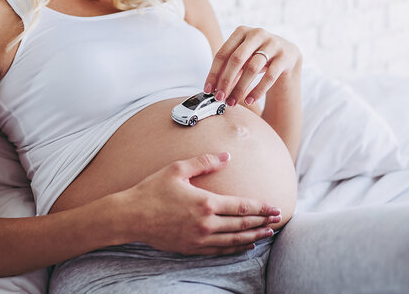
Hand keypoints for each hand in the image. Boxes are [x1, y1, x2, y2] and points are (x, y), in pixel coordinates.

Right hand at [122, 152, 281, 254]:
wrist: (130, 216)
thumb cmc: (152, 190)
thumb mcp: (178, 169)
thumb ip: (205, 162)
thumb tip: (226, 157)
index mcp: (205, 202)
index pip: (241, 206)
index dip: (260, 207)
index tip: (275, 207)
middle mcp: (205, 224)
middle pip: (242, 225)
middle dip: (262, 222)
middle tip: (277, 220)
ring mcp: (199, 239)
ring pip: (233, 241)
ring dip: (253, 237)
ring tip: (267, 234)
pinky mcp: (191, 248)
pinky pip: (219, 251)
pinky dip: (235, 249)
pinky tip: (243, 245)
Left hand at [204, 26, 301, 107]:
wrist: (287, 54)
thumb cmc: (257, 56)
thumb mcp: (242, 57)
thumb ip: (228, 68)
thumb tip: (213, 89)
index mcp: (241, 31)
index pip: (223, 53)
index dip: (214, 73)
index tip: (208, 89)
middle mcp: (257, 34)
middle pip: (236, 59)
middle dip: (226, 81)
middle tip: (219, 98)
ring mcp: (273, 44)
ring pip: (252, 68)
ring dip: (240, 88)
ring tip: (232, 102)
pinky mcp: (285, 57)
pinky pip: (269, 76)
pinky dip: (258, 90)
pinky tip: (249, 100)